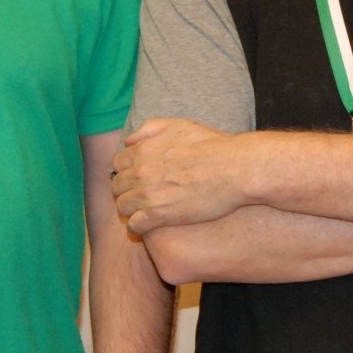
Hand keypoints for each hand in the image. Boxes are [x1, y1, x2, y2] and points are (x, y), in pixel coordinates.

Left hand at [112, 118, 241, 232]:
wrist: (235, 168)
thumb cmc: (212, 145)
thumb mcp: (179, 125)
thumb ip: (149, 129)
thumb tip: (129, 141)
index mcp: (143, 150)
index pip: (117, 164)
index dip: (127, 171)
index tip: (139, 178)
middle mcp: (140, 172)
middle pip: (117, 186)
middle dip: (127, 190)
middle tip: (143, 196)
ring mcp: (148, 195)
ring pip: (122, 207)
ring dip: (132, 209)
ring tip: (147, 211)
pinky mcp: (159, 216)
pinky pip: (134, 226)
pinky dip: (139, 227)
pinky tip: (151, 224)